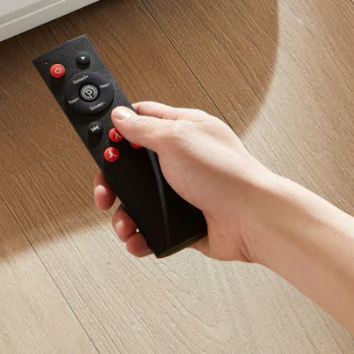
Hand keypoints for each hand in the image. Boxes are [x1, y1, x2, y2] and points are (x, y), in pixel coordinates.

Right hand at [93, 102, 279, 260]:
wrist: (253, 221)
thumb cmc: (226, 174)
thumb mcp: (176, 139)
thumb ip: (143, 128)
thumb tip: (120, 115)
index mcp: (182, 129)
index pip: (142, 119)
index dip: (119, 127)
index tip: (100, 139)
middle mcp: (181, 159)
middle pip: (132, 164)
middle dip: (113, 179)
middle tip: (105, 190)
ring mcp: (181, 190)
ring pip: (138, 199)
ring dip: (123, 213)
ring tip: (123, 223)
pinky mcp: (183, 220)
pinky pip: (151, 226)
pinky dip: (140, 234)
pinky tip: (137, 238)